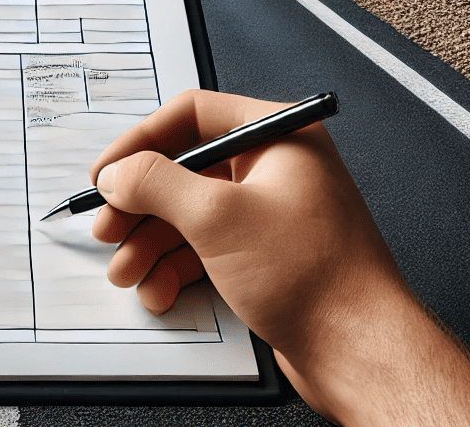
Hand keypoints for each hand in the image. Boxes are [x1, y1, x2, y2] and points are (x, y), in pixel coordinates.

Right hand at [88, 89, 417, 420]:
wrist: (361, 353)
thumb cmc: (316, 278)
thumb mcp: (217, 217)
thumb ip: (154, 183)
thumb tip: (117, 172)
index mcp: (277, 136)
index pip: (192, 115)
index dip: (141, 141)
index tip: (109, 170)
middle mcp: (274, 167)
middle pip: (184, 168)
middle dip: (139, 204)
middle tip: (109, 226)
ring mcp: (269, 213)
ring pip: (189, 213)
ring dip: (149, 242)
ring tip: (126, 269)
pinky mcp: (264, 255)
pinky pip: (205, 248)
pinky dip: (175, 267)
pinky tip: (159, 289)